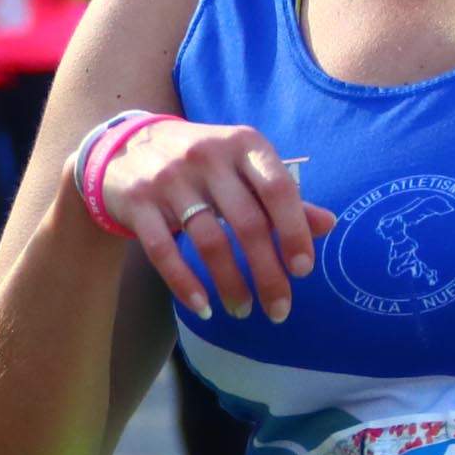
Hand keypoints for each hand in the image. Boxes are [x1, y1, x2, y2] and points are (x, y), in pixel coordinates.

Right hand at [97, 117, 336, 321]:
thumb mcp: (242, 166)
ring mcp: (169, 179)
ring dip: (230, 285)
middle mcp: (208, 156)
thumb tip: (328, 225)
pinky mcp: (138, 202)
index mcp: (243, 144)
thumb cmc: (201, 162)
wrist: (125, 147)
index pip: (278, 190)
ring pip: (209, 242)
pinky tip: (202, 307)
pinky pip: (163, 251)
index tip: (302, 270)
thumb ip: (281, 195)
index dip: (294, 232)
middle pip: (247, 224)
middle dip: (267, 274)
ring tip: (242, 311)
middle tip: (279, 310)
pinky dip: (185, 284)